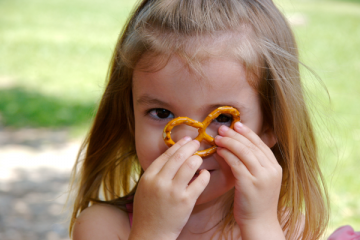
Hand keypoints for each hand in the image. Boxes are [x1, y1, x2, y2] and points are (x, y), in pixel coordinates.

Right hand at [129, 137, 210, 239]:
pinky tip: (204, 174)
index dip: (178, 145)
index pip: (166, 155)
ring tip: (200, 158)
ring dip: (198, 159)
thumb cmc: (148, 210)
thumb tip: (172, 155)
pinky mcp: (186, 202)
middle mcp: (160, 182)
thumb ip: (156, 173)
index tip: (186, 139)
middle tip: (197, 142)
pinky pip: (200, 181)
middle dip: (190, 146)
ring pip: (191, 165)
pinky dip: (204, 175)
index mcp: (148, 177)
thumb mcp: (145, 188)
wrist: (150, 234)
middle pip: (179, 156)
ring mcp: (174, 192)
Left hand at [215, 122, 283, 238]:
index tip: (236, 125)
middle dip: (236, 135)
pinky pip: (236, 163)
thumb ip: (255, 164)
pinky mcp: (249, 184)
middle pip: (251, 145)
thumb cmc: (256, 202)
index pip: (260, 144)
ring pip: (244, 152)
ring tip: (218, 137)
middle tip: (223, 128)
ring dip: (229, 142)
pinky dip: (226, 155)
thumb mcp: (262, 180)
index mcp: (275, 167)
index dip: (247, 133)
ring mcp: (261, 177)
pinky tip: (218, 151)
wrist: (259, 223)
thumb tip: (239, 146)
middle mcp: (271, 170)